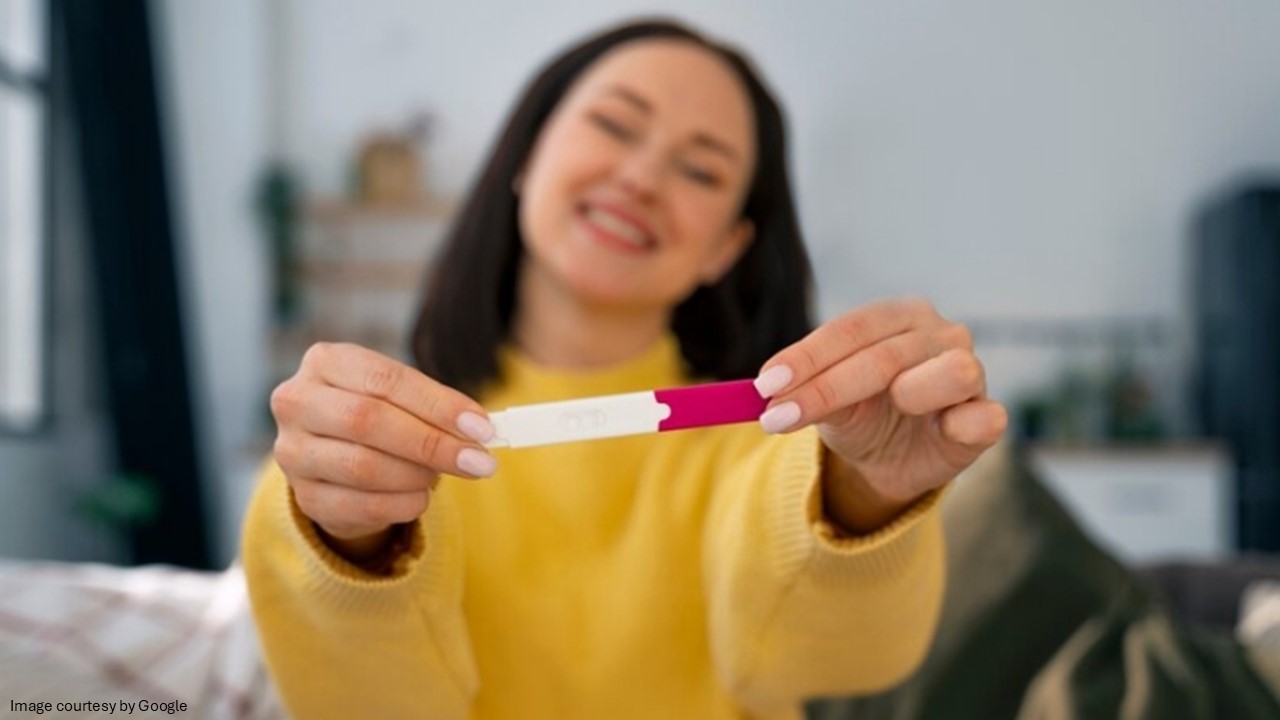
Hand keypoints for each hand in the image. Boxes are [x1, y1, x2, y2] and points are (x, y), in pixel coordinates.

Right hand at [269, 343, 497, 558]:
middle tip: (478, 461)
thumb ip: (436, 408)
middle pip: (368, 421)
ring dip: (417, 475)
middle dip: (431, 443)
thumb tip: (479, 430)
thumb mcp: (403, 398)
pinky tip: (420, 497)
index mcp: (325, 362)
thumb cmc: (380, 416)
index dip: (438, 405)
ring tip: (441, 475)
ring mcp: (293, 452)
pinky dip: (402, 504)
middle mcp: (297, 402)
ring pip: (362, 466)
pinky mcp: (303, 496)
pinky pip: (360, 506)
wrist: (339, 461)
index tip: (482, 429)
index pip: (386, 380)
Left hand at [753, 298, 1006, 529]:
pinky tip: (937, 430)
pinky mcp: (987, 416)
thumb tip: (761, 393)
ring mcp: (972, 372)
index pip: (851, 330)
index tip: (765, 386)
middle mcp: (939, 334)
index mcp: (897, 316)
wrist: (889, 461)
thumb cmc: (859, 415)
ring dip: (908, 391)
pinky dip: (959, 422)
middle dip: (826, 388)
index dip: (806, 357)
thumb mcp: (825, 402)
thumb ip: (801, 391)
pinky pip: (985, 416)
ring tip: (881, 411)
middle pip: (884, 355)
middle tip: (776, 419)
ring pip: (949, 371)